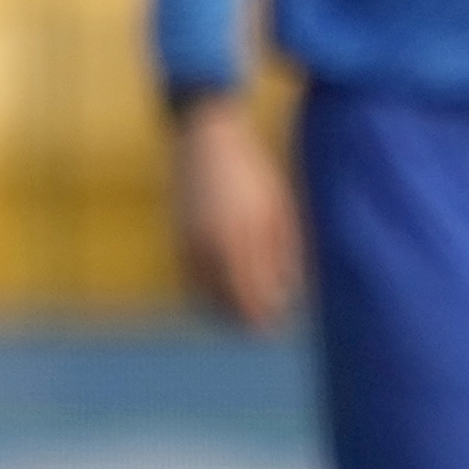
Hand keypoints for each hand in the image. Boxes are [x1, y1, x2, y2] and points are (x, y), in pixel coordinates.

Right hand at [169, 96, 301, 331]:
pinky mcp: (177, 236)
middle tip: (261, 329)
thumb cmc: (252, 172)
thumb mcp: (278, 210)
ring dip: (222, 309)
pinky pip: (189, 278)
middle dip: (244, 318)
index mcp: (242, 238)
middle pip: (227, 299)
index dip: (265, 315)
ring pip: (204, 292)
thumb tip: (291, 289)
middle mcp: (212, 245)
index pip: (253, 293)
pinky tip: (219, 292)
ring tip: (239, 316)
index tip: (276, 326)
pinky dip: (204, 292)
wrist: (205, 140)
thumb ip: (285, 252)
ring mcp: (190, 241)